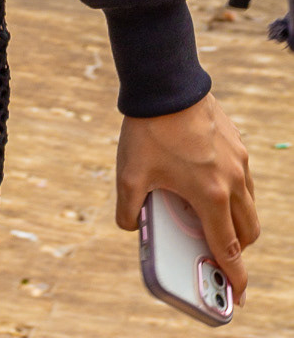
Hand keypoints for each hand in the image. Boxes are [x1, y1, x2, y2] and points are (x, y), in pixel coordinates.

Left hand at [117, 93, 257, 303]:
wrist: (166, 83)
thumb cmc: (149, 129)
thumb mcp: (128, 174)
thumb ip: (127, 209)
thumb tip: (128, 225)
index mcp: (210, 196)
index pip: (229, 249)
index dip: (234, 277)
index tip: (238, 295)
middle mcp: (232, 181)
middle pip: (247, 231)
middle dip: (237, 249)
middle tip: (218, 252)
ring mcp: (238, 161)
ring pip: (249, 205)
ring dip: (238, 220)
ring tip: (212, 218)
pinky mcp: (237, 143)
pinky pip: (244, 179)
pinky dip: (235, 192)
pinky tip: (210, 181)